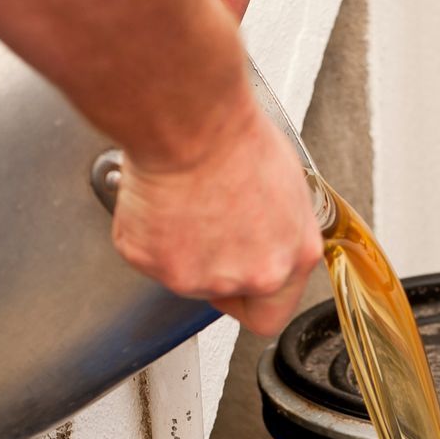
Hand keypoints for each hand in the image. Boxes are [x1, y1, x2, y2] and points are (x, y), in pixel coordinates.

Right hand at [111, 101, 323, 336]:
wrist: (189, 123)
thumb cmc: (236, 137)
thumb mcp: (285, 184)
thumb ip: (278, 228)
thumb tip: (266, 231)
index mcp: (292, 258)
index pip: (271, 315)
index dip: (250, 297)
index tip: (239, 282)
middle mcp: (252, 276)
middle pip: (224, 292)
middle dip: (211, 263)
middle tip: (204, 222)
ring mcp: (202, 277)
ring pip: (184, 276)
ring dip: (180, 245)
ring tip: (185, 199)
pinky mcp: (158, 266)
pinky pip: (147, 257)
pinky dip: (147, 231)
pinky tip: (161, 199)